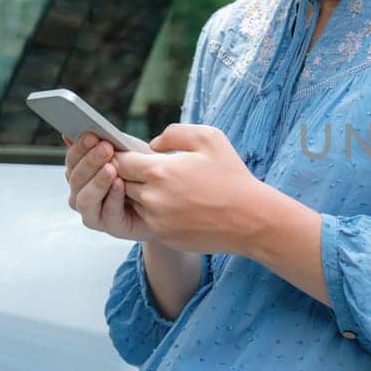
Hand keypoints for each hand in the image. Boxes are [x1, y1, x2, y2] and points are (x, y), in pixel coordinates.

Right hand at [63, 133, 154, 242]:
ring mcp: (92, 212)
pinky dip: (113, 198)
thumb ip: (105, 144)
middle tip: (105, 148)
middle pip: (76, 177)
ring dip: (97, 181)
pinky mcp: (109, 226)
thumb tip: (70, 135)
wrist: (166, 201)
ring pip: (84, 198)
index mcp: (82, 172)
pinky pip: (107, 213)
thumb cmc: (144, 172)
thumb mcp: (129, 153)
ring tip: (111, 168)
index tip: (92, 136)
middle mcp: (81, 193)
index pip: (72, 159)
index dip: (80, 147)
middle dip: (90, 161)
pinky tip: (120, 184)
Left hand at [112, 123, 271, 255]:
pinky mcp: (164, 236)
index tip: (125, 153)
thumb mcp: (209, 138)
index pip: (120, 161)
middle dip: (130, 174)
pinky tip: (177, 205)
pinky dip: (156, 212)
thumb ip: (173, 134)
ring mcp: (157, 220)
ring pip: (134, 202)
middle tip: (145, 169)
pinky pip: (149, 220)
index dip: (120, 156)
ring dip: (142, 194)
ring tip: (165, 187)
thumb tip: (152, 145)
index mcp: (159, 171)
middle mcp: (152, 197)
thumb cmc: (231, 176)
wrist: (250, 219)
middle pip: (122, 183)